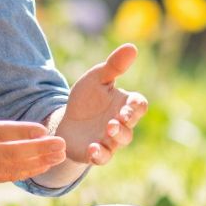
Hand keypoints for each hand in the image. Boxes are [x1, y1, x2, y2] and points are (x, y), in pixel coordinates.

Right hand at [0, 59, 69, 186]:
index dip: (20, 131)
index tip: (42, 129)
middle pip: (10, 153)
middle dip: (39, 150)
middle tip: (63, 144)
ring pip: (11, 168)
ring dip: (37, 162)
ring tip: (60, 155)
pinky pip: (4, 177)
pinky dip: (25, 172)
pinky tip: (42, 166)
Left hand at [52, 43, 148, 166]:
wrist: (66, 120)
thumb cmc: (86, 99)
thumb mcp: (96, 78)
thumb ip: (113, 66)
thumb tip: (132, 47)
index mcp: (124, 104)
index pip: (140, 105)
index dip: (136, 106)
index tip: (128, 105)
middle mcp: (121, 123)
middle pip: (131, 125)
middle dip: (126, 122)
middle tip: (116, 118)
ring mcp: (109, 140)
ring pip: (121, 141)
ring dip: (116, 136)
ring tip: (108, 129)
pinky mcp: (95, 152)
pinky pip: (103, 157)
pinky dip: (100, 155)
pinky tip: (92, 149)